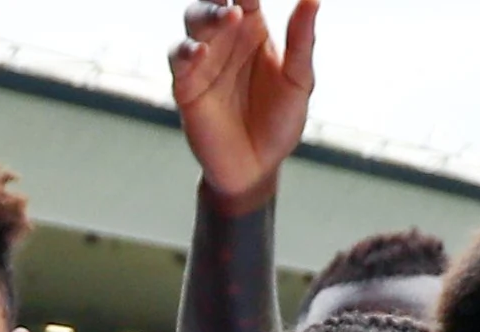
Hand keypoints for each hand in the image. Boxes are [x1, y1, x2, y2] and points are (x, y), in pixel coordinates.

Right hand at [170, 0, 317, 209]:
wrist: (258, 167)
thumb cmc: (280, 122)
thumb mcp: (298, 81)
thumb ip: (301, 40)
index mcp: (253, 30)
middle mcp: (225, 38)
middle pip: (214, 1)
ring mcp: (203, 60)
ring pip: (194, 21)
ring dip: (207, 13)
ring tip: (230, 15)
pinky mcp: (186, 85)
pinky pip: (178, 59)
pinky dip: (187, 51)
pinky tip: (202, 52)